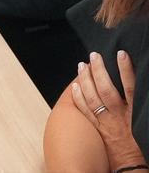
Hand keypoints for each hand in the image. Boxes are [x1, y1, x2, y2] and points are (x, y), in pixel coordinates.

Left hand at [71, 51, 144, 167]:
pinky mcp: (97, 129)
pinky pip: (84, 110)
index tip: (121, 54)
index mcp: (133, 113)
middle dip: (99, 70)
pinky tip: (74, 86)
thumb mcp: (143, 121)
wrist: (131, 167)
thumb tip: (135, 88)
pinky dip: (78, 97)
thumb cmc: (140, 145)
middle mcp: (119, 115)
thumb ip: (138, 104)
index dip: (125, 69)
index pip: (130, 86)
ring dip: (86, 79)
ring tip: (82, 65)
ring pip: (92, 97)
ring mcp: (106, 122)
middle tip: (94, 55)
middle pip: (107, 88)